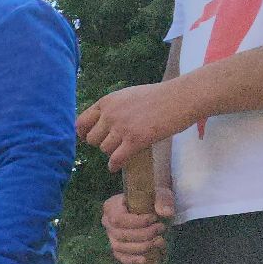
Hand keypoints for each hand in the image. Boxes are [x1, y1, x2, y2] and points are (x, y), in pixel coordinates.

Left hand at [76, 80, 203, 169]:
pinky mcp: (135, 140)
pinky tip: (116, 167)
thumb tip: (102, 123)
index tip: (87, 138)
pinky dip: (114, 165)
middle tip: (112, 144)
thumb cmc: (159, 96)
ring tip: (122, 151)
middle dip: (100, 143)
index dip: (83, 133)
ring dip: (112, 152)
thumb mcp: (128, 95)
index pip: (81, 122)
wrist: (181, 97)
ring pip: (104, 149)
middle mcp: (110, 114)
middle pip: (91, 139)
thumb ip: (113, 108)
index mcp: (107, 101)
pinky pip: (116, 159)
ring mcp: (122, 127)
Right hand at [101, 189, 174, 263]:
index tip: (154, 218)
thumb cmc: (153, 195)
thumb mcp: (160, 192)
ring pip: (119, 247)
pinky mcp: (118, 246)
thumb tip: (166, 213)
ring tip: (160, 241)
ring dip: (141, 247)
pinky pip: (120, 256)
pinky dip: (131, 260)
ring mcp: (111, 235)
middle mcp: (107, 221)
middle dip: (143, 235)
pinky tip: (144, 260)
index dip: (136, 222)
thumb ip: (163, 199)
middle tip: (161, 228)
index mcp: (111, 205)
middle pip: (120, 234)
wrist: (153, 203)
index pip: (118, 219)